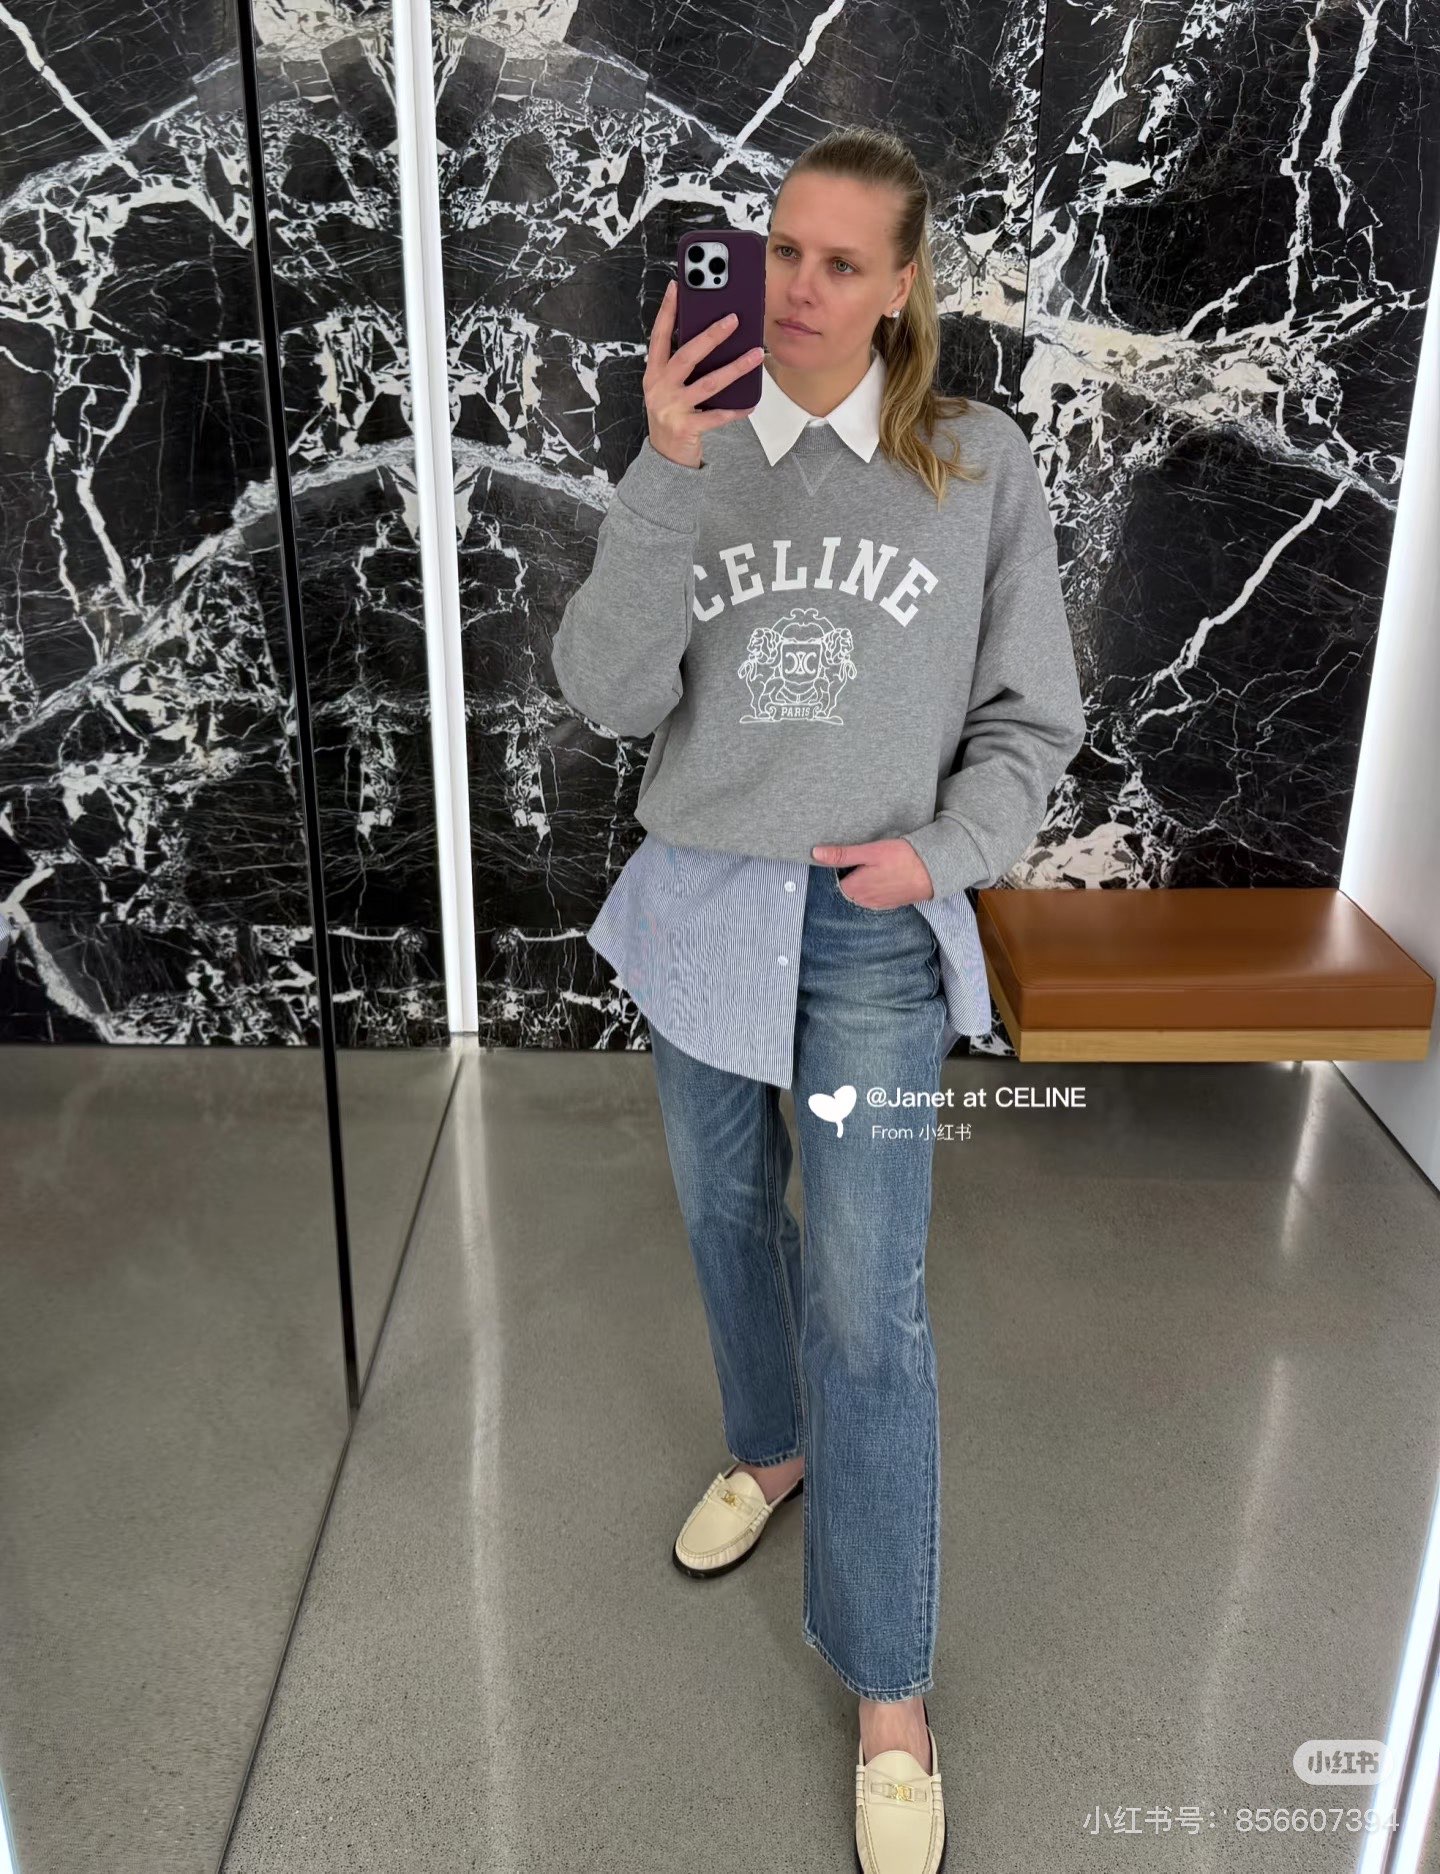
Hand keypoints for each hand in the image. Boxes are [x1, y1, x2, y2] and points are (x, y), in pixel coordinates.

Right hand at [644, 279, 766, 468]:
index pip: (659, 336)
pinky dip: (734, 410)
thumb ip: (683, 365)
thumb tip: (713, 336)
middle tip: (734, 319)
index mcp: (654, 373)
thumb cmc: (673, 415)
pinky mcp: (685, 428)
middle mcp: (659, 388)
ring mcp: (671, 409)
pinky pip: (715, 416)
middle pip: (686, 356)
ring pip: (707, 384)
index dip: (668, 311)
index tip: (677, 286)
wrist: (665, 457)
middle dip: (711, 336)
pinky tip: (751, 402)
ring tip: (755, 354)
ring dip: (734, 368)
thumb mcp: (670, 387)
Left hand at [812, 838, 934, 907]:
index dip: (833, 870)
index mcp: (854, 889)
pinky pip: (873, 898)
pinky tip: (880, 876)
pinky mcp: (890, 903)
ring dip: (860, 883)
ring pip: (859, 895)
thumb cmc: (902, 858)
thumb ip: (842, 855)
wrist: (934, 871)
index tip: (839, 859)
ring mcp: (877, 904)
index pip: (832, 883)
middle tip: (855, 861)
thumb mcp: (870, 851)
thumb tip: (815, 853)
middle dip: (846, 877)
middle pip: (845, 890)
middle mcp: (863, 901)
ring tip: (868, 867)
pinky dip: (873, 888)